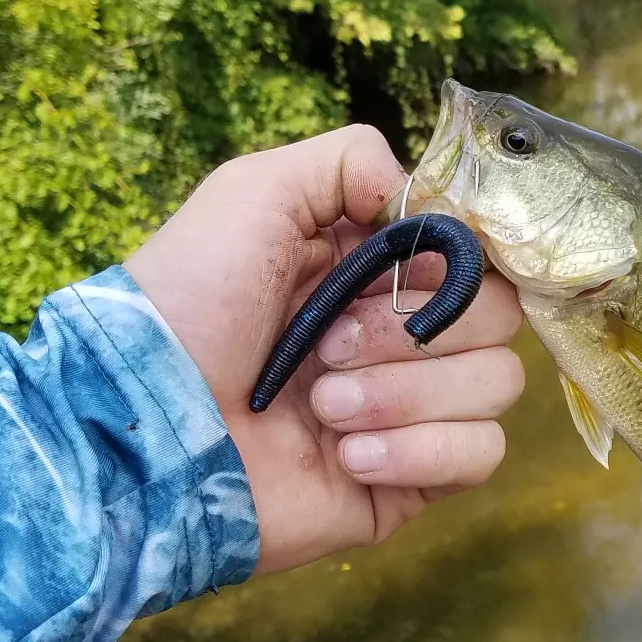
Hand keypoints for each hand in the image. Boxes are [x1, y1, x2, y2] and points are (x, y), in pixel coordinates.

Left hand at [125, 125, 523, 573]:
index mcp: (379, 270)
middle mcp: (404, 336)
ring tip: (322, 409)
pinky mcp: (411, 481)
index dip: (456, 261)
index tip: (403, 269)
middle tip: (330, 348)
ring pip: (497, 385)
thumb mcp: (253, 192)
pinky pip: (479, 455)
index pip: (480, 253)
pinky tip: (347, 456)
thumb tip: (428, 202)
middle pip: (500, 317)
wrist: (141, 432)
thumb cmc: (187, 306)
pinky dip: (420, 451)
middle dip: (415, 332)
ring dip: (407, 395)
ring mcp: (413, 411)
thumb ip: (348, 160)